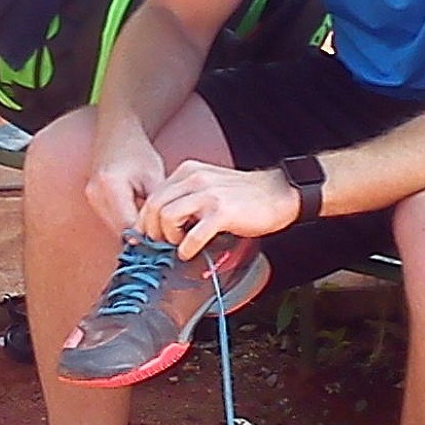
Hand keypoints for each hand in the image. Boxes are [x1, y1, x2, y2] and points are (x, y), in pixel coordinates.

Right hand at [84, 122, 166, 234]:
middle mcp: (95, 194)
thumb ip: (156, 208)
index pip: (129, 228)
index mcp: (110, 186)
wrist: (117, 133)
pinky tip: (141, 218)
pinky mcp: (93, 200)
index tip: (167, 240)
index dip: (149, 238)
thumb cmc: (138, 151)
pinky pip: (111, 221)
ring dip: (134, 232)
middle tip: (164, 236)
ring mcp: (91, 198)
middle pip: (120, 232)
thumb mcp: (154, 177)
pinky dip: (126, 224)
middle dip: (142, 238)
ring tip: (154, 225)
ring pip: (115, 229)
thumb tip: (163, 235)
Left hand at [140, 160, 300, 258]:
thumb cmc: (243, 195)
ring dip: (168, 238)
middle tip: (160, 244)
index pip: (153, 195)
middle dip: (152, 230)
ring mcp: (208, 195)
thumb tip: (161, 219)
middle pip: (154, 206)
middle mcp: (194, 179)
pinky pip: (192, 235)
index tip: (147, 235)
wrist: (278, 194)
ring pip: (167, 217)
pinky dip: (186, 249)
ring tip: (178, 245)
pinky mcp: (222, 213)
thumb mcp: (208, 186)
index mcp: (188, 171)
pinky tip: (190, 253)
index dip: (146, 219)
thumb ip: (185, 196)